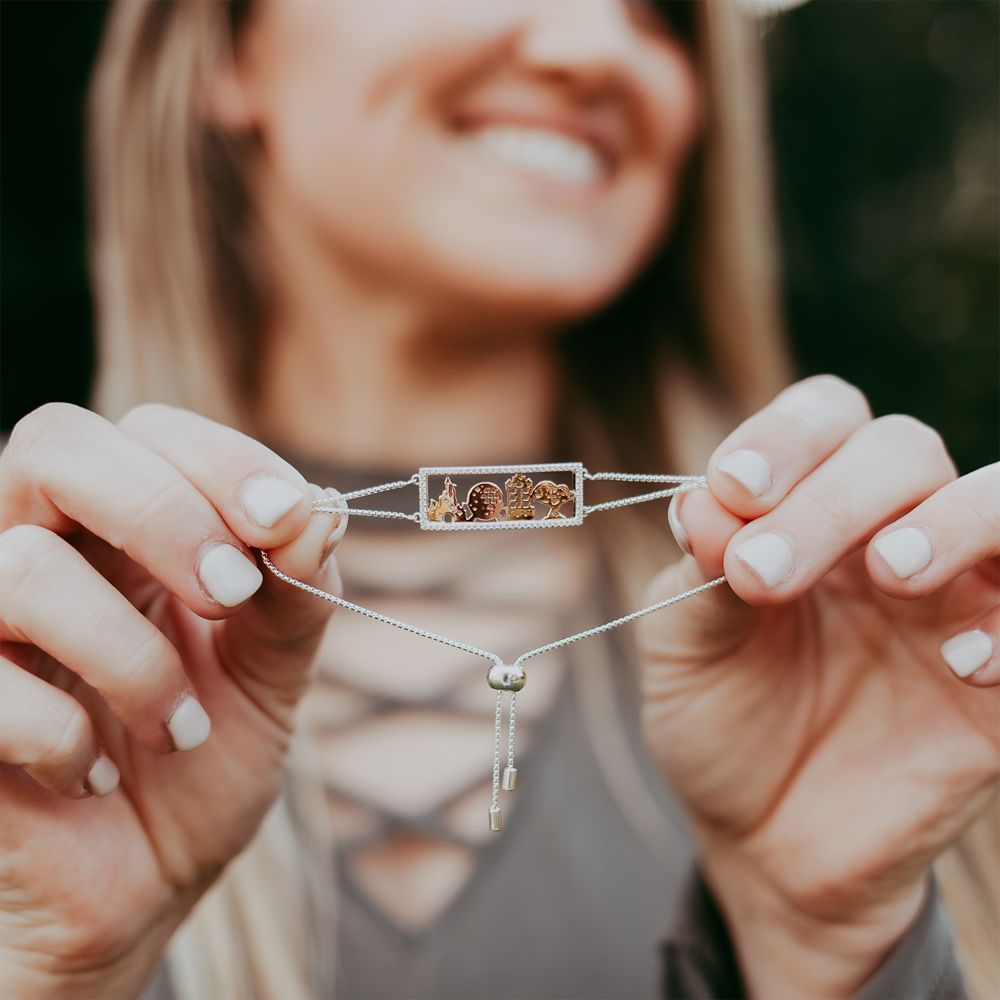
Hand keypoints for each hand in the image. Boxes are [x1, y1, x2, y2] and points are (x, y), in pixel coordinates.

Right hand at [0, 404, 343, 997]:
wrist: (143, 883)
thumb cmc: (205, 756)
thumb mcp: (272, 671)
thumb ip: (297, 590)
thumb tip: (313, 513)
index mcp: (124, 531)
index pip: (148, 431)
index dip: (219, 460)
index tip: (288, 519)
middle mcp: (41, 551)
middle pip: (54, 446)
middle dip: (163, 515)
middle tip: (229, 593)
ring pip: (24, 569)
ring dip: (133, 659)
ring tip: (178, 729)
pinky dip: (69, 739)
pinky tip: (97, 776)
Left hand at [638, 375, 998, 997]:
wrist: (761, 838)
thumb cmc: (716, 719)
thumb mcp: (682, 646)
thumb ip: (697, 573)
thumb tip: (704, 500)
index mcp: (803, 511)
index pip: (826, 418)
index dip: (786, 435)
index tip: (733, 488)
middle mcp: (885, 537)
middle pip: (904, 450)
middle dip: (833, 497)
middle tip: (761, 575)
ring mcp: (952, 604)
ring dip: (955, 520)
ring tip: (890, 570)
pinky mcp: (997, 687)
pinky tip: (958, 664)